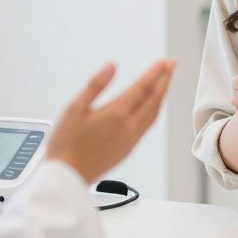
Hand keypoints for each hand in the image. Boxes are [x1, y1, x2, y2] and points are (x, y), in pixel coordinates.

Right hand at [47, 60, 174, 183]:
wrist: (67, 176)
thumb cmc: (65, 144)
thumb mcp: (74, 108)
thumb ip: (96, 85)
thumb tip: (112, 67)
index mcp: (116, 114)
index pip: (143, 88)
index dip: (155, 72)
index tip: (164, 61)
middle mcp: (128, 127)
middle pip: (154, 99)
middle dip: (165, 80)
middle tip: (172, 65)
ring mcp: (131, 140)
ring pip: (154, 114)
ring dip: (162, 95)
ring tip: (166, 82)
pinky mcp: (129, 149)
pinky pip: (148, 126)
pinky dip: (155, 111)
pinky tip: (153, 107)